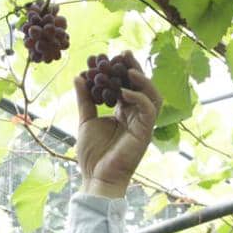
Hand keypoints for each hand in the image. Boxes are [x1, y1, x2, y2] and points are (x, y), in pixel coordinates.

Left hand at [74, 51, 161, 198]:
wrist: (96, 178)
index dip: (122, 71)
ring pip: (153, 96)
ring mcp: (143, 125)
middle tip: (123, 54)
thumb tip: (79, 76)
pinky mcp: (145, 133)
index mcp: (125, 114)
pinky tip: (124, 91)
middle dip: (135, 69)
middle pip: (143, 88)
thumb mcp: (85, 121)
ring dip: (142, 80)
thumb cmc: (92, 155)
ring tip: (127, 68)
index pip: (128, 86)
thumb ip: (85, 99)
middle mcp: (136, 117)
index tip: (110, 56)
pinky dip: (138, 97)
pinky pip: (149, 110)